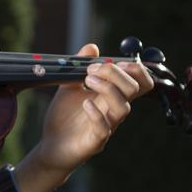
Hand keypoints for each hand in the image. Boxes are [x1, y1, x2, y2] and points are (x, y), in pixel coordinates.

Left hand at [15, 43, 153, 191]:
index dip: (134, 68)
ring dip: (108, 89)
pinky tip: (85, 104)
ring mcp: (108, 126)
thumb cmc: (64, 116)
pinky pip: (105, 129)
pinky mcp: (95, 141)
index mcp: (113, 95)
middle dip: (116, 74)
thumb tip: (92, 47)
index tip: (108, 61)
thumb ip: (80, 67)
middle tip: (91, 70)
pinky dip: (97, 114)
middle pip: (135, 89)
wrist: (51, 144)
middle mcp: (114, 110)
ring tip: (88, 81)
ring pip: (124, 108)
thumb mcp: (69, 86)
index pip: (141, 81)